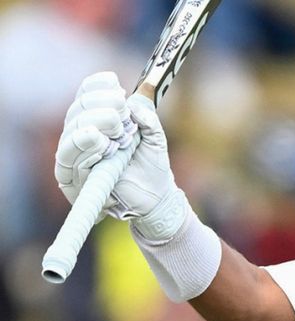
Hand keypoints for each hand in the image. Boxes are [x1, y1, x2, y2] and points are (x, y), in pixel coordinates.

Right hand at [55, 72, 187, 241]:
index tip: (116, 84)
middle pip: (78, 109)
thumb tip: (135, 104)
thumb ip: (148, 118)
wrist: (156, 196)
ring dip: (94, 122)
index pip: (86, 94)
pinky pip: (70, 157)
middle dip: (101, 105)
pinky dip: (85, 144)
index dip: (97, 86)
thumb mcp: (155, 137)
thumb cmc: (151, 165)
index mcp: (98, 119)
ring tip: (117, 126)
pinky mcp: (76, 176)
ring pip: (72, 130)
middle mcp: (82, 133)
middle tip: (123, 112)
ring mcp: (77, 155)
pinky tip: (100, 139)